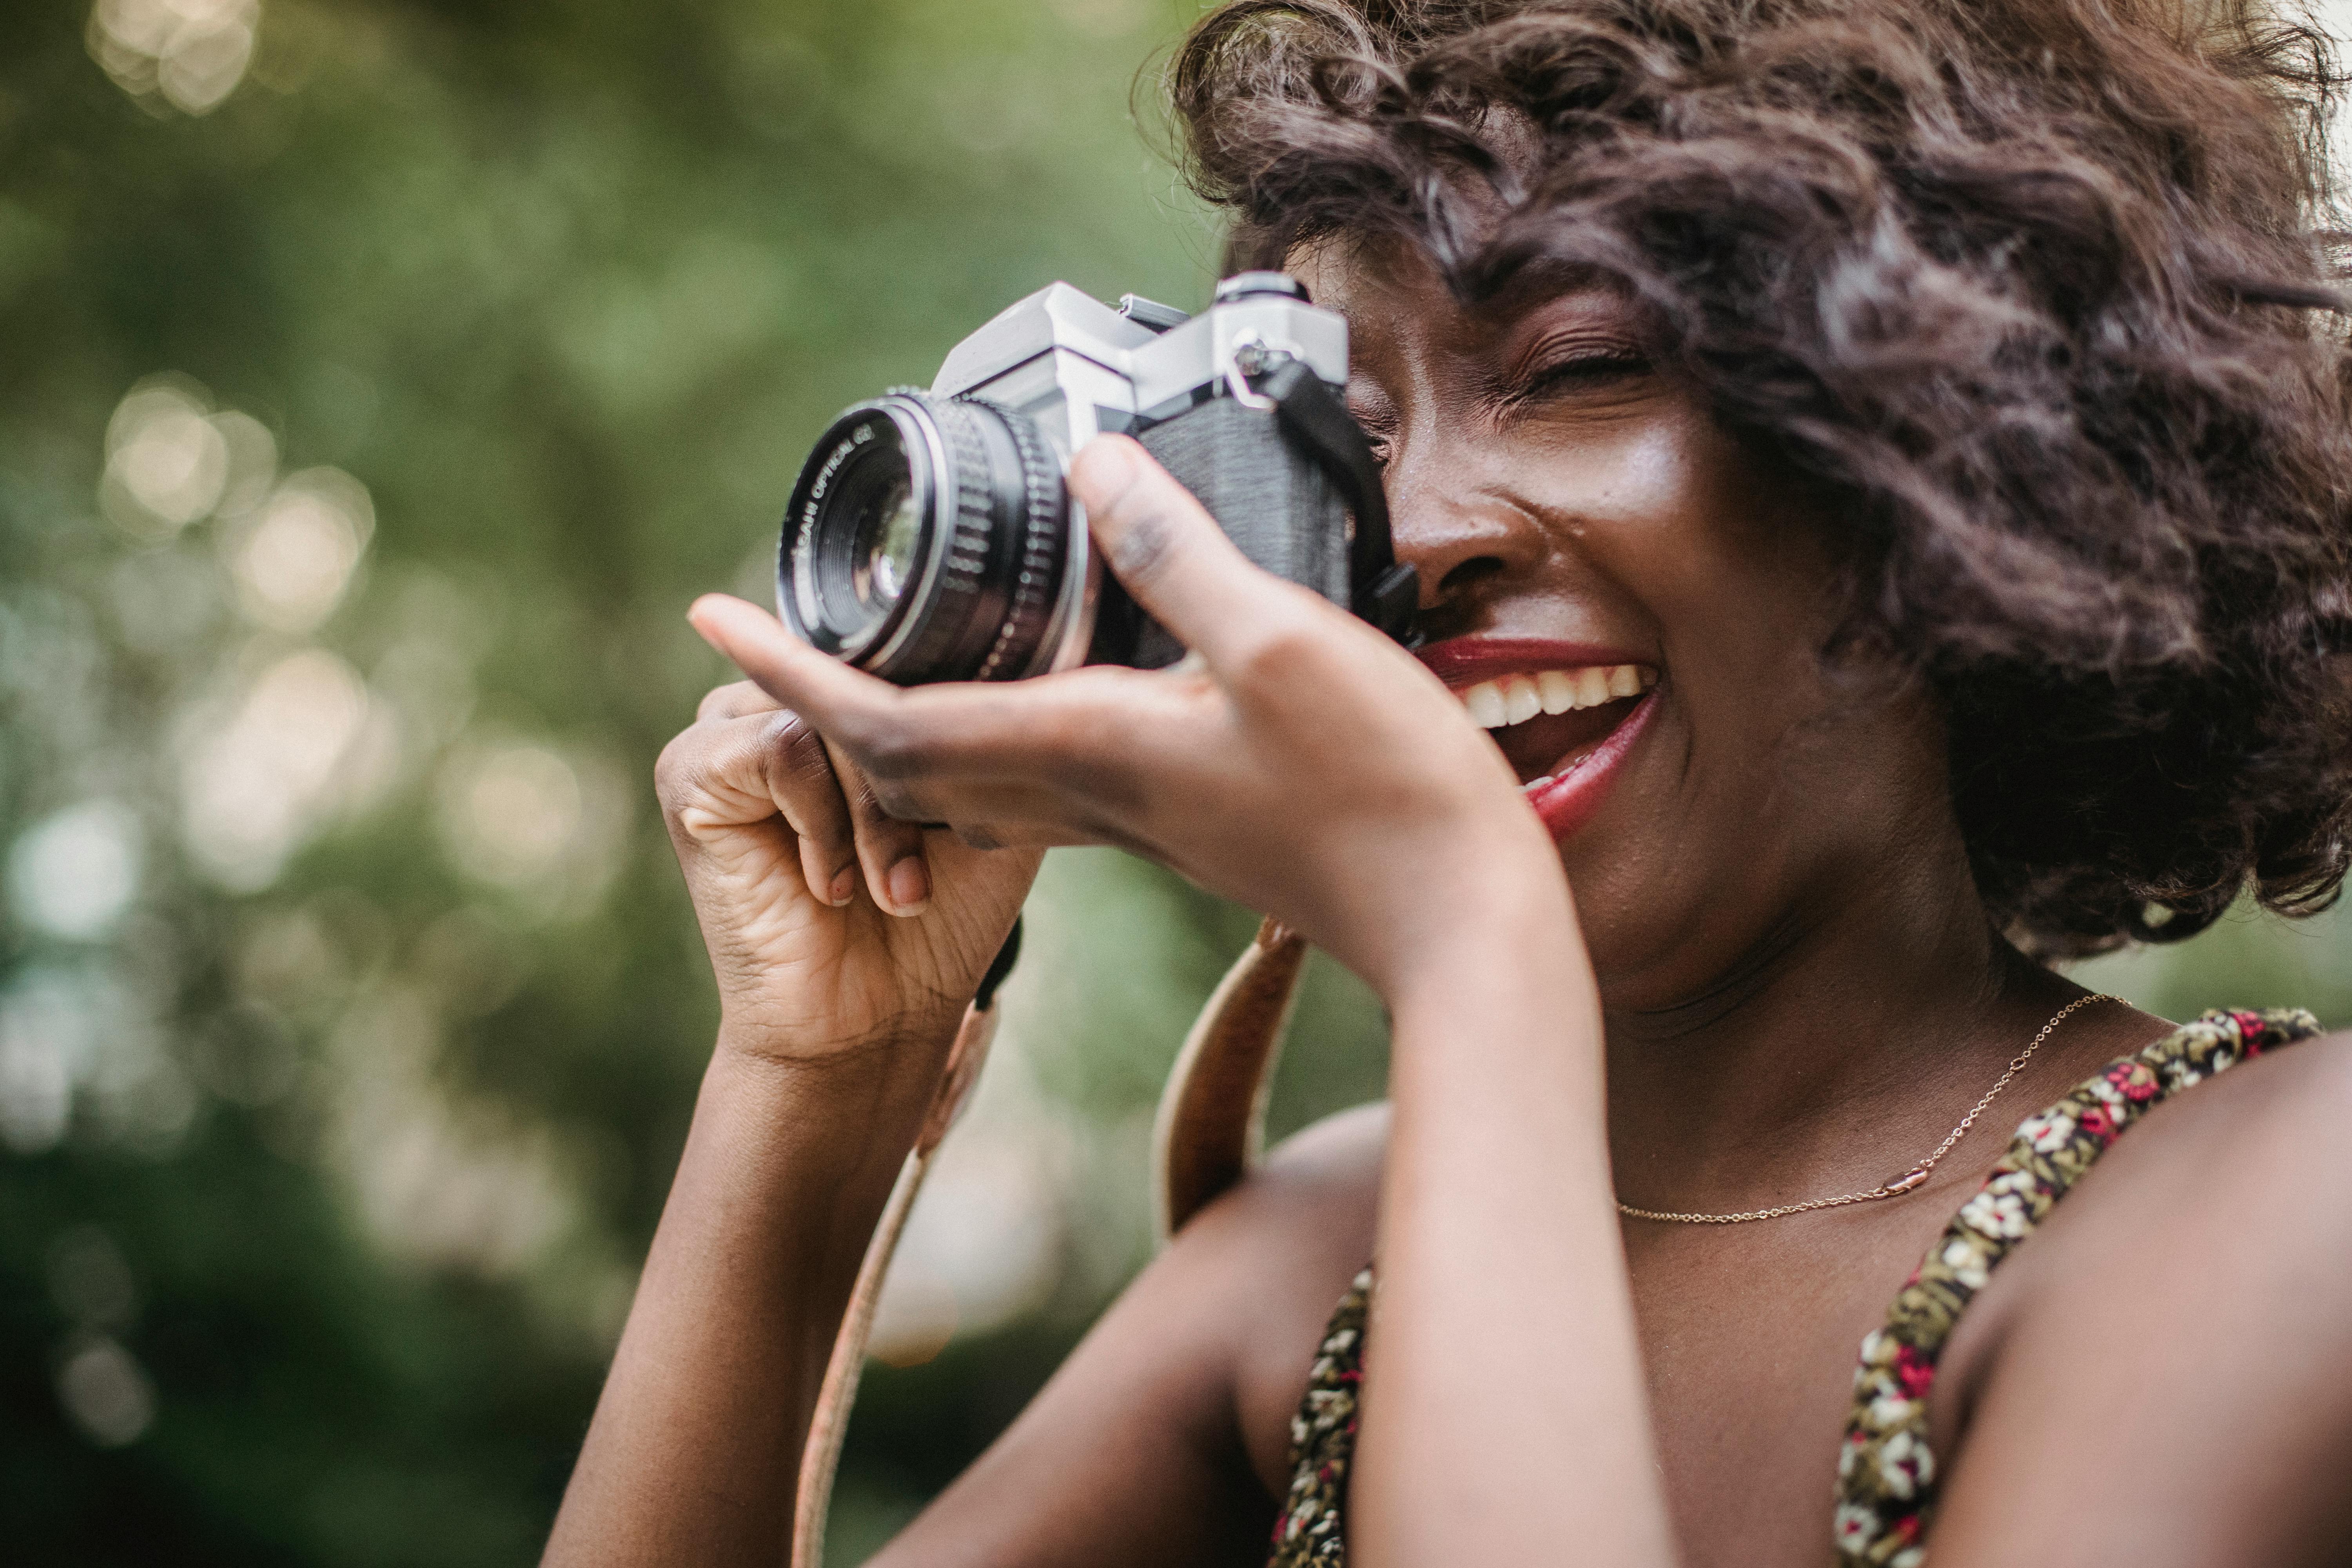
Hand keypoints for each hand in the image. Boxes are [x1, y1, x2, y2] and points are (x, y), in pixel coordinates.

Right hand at [654, 678, 1037, 1067]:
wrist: (877, 1017)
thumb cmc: (942, 912)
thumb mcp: (987, 791)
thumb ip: (979, 709)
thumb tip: (993, 632)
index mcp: (848, 687)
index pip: (905, 643)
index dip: (948, 720)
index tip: (968, 816)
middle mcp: (783, 691)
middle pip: (869, 674)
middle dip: (914, 784)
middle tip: (917, 883)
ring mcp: (727, 725)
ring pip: (830, 709)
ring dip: (876, 814)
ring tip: (889, 891)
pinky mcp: (689, 766)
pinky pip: (783, 747)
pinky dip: (825, 823)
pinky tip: (826, 887)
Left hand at [684, 435, 1555, 999]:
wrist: (1453, 921)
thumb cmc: (1383, 792)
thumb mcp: (1283, 645)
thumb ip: (1179, 557)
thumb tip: (1091, 467)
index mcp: (1089, 749)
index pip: (890, 722)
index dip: (791, 672)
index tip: (710, 620)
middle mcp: (1089, 793)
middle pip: (908, 760)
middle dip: (820, 700)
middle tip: (769, 635)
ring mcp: (1133, 816)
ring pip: (967, 777)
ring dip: (893, 724)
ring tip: (861, 659)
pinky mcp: (1178, 820)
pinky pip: (1037, 782)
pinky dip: (985, 736)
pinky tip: (1014, 697)